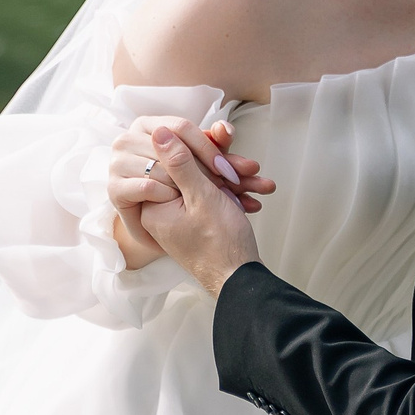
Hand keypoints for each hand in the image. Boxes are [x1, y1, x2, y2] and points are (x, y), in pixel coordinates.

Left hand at [136, 124, 262, 296]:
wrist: (241, 281)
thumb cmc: (221, 244)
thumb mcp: (202, 196)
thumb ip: (179, 162)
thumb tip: (157, 132)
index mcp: (154, 205)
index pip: (170, 162)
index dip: (201, 156)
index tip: (222, 164)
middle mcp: (162, 211)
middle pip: (190, 172)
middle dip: (224, 171)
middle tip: (248, 171)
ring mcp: (180, 218)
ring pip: (207, 184)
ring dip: (235, 183)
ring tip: (261, 186)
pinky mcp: (196, 223)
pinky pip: (212, 199)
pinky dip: (232, 197)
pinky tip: (252, 199)